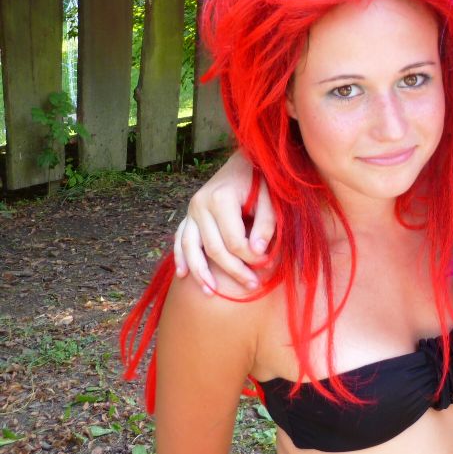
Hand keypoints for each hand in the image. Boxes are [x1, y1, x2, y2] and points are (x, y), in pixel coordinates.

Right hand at [173, 151, 274, 293]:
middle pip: (214, 249)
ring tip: (211, 292)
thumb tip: (257, 253)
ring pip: (191, 248)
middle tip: (252, 285)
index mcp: (221, 198)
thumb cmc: (261, 180)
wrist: (245, 160)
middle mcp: (200, 205)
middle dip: (233, 271)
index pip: (234, 241)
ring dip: (201, 273)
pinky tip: (184, 275)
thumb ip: (266, 225)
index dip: (251, 258)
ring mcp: (191, 210)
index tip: (267, 264)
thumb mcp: (271, 199)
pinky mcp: (188, 215)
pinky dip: (180, 258)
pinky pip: (180, 240)